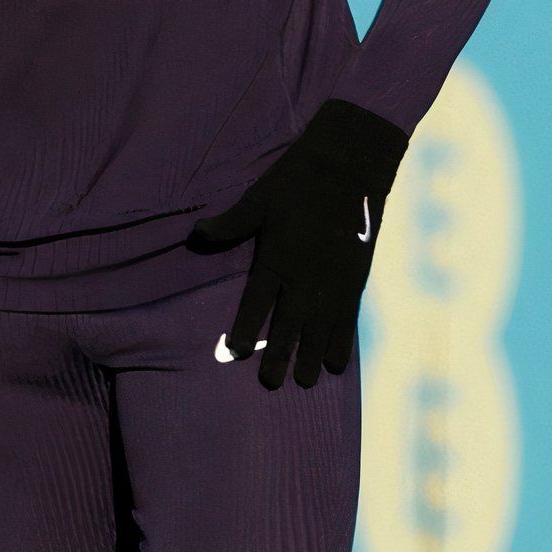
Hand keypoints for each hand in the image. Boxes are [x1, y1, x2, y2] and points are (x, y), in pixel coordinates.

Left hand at [189, 100, 408, 388]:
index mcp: (278, 256)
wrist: (350, 168)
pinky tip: (338, 364)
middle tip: (271, 383)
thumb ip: (230, 224)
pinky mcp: (355, 278)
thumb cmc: (296, 182)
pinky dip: (342, 341)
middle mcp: (306, 274)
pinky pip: (347, 317)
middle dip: (279, 353)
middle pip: (289, 322)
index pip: (257, 300)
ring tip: (304, 381)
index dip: (246, 327)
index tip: (235, 351)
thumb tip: (196, 236)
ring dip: (311, 354)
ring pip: (320, 326)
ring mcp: (333, 279)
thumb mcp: (258, 200)